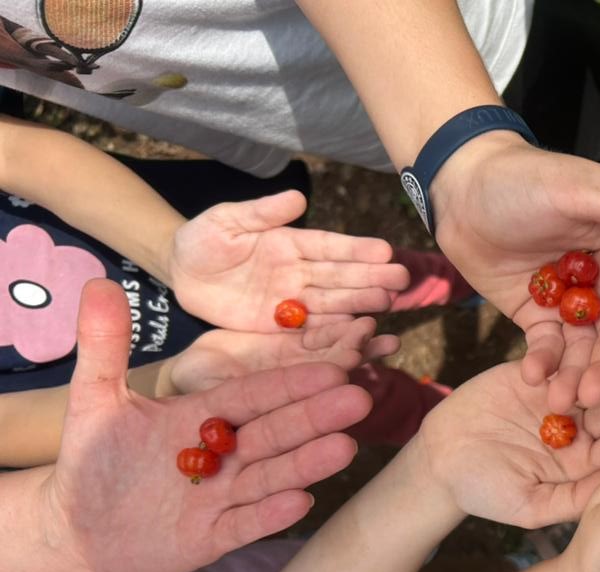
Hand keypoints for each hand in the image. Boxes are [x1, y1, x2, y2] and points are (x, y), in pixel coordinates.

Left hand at [42, 279, 372, 571]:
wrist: (78, 524)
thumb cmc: (93, 459)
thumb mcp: (95, 398)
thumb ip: (105, 345)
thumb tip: (100, 283)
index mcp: (203, 416)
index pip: (252, 397)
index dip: (289, 385)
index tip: (330, 370)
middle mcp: (224, 455)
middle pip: (275, 434)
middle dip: (316, 418)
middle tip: (358, 400)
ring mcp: (223, 497)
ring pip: (270, 476)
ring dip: (307, 463)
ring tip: (345, 448)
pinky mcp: (213, 536)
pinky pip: (246, 524)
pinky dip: (271, 515)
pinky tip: (302, 501)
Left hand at [168, 191, 410, 329]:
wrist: (181, 273)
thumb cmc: (203, 238)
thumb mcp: (226, 220)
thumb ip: (260, 213)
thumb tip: (298, 198)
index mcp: (289, 243)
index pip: (329, 246)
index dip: (356, 249)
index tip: (385, 250)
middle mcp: (298, 272)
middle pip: (340, 276)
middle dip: (371, 277)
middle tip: (402, 279)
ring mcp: (292, 300)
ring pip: (333, 302)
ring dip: (361, 303)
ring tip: (389, 302)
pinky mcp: (280, 326)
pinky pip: (312, 329)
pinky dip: (336, 330)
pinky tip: (360, 329)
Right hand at [413, 360, 599, 527]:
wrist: (439, 461)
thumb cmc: (482, 492)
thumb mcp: (529, 505)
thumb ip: (572, 503)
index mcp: (583, 463)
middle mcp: (577, 429)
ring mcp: (558, 397)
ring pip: (594, 380)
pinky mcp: (534, 370)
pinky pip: (555, 358)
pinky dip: (572, 350)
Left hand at [429, 136, 599, 411]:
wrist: (459, 188)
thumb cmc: (523, 178)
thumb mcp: (579, 188)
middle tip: (589, 398)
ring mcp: (574, 303)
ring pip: (584, 350)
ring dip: (575, 376)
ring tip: (559, 401)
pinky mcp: (541, 317)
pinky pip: (548, 348)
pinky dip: (543, 365)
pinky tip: (532, 378)